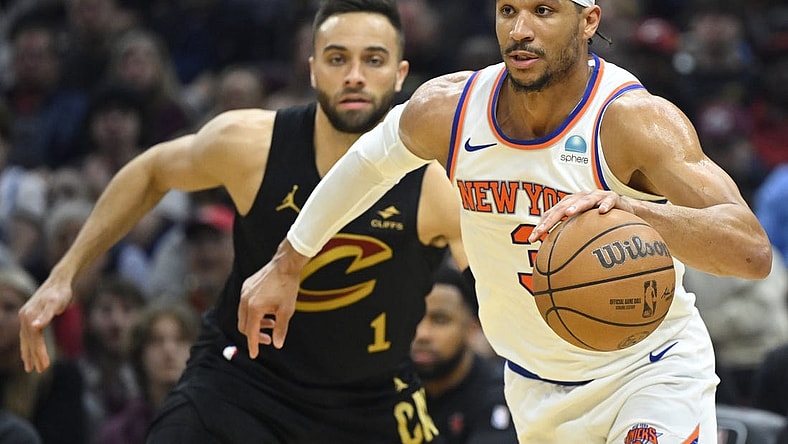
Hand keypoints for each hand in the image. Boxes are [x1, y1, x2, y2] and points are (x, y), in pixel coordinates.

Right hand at [18, 278, 73, 372]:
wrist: (59, 281)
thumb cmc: (59, 293)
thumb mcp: (55, 303)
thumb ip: (45, 315)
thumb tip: (34, 326)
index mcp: (29, 316)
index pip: (34, 340)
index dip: (39, 353)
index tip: (44, 366)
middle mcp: (24, 317)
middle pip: (29, 342)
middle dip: (34, 357)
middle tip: (40, 371)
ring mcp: (26, 317)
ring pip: (26, 340)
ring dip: (28, 354)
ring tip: (30, 368)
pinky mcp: (30, 316)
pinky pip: (27, 335)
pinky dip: (27, 345)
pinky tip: (27, 353)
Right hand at [237, 240, 308, 358]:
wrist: (285, 264)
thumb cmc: (287, 287)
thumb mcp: (287, 311)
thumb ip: (280, 329)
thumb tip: (277, 345)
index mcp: (254, 308)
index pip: (250, 332)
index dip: (253, 345)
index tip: (255, 355)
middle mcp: (245, 301)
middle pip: (244, 325)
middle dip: (255, 334)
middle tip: (268, 338)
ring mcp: (244, 292)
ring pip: (244, 315)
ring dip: (255, 323)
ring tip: (271, 323)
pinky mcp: (246, 286)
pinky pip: (245, 304)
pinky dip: (254, 312)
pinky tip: (267, 311)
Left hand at [528, 190, 635, 241]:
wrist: (624, 207)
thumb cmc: (599, 219)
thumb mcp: (583, 227)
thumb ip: (569, 238)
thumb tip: (554, 261)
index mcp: (570, 204)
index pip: (551, 214)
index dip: (541, 225)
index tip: (532, 239)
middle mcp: (580, 198)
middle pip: (562, 207)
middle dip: (551, 218)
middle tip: (542, 230)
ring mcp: (596, 196)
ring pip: (585, 200)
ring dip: (577, 206)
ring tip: (569, 213)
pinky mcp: (613, 197)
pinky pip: (609, 201)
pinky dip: (605, 205)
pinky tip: (602, 211)